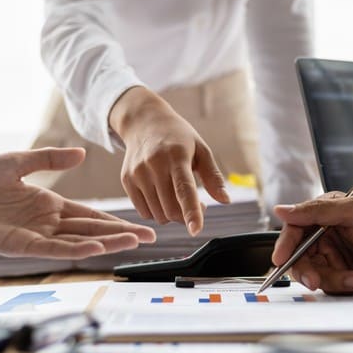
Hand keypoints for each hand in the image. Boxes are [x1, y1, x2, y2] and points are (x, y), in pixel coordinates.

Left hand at [0, 148, 155, 257]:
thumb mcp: (18, 161)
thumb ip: (50, 160)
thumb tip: (82, 154)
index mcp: (49, 204)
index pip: (90, 215)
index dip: (115, 220)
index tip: (140, 225)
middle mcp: (47, 223)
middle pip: (92, 231)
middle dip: (121, 235)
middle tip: (150, 238)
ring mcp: (36, 235)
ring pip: (78, 242)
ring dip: (105, 243)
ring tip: (133, 243)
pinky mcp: (20, 245)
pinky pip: (53, 249)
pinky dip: (75, 250)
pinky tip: (96, 249)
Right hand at [109, 87, 229, 235]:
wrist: (145, 123)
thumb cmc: (178, 137)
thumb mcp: (201, 149)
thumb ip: (213, 176)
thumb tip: (225, 200)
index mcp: (176, 156)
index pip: (184, 189)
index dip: (191, 212)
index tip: (196, 230)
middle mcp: (154, 165)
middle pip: (171, 209)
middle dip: (187, 216)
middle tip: (198, 206)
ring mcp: (137, 173)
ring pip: (157, 214)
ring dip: (172, 215)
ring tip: (178, 199)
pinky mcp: (126, 180)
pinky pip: (143, 211)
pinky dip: (156, 212)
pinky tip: (163, 197)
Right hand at [272, 192, 352, 293]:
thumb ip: (317, 211)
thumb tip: (281, 209)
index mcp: (325, 213)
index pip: (295, 228)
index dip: (284, 244)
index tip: (280, 259)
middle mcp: (326, 235)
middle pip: (299, 256)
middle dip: (308, 271)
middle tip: (317, 281)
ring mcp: (334, 257)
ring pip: (315, 274)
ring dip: (335, 279)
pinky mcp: (343, 276)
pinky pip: (332, 286)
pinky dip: (348, 284)